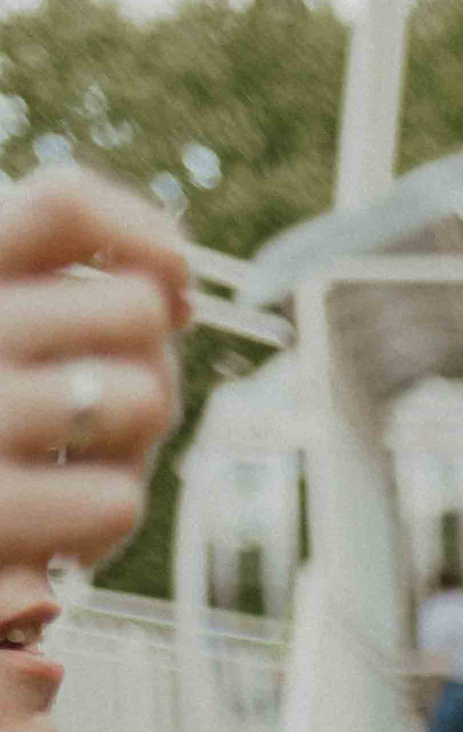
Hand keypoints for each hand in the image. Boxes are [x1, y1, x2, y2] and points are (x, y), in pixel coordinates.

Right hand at [0, 172, 188, 572]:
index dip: (145, 236)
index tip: (173, 285)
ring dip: (131, 444)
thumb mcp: (4, 327)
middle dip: (148, 362)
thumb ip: (65, 289)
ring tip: (73, 464)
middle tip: (101, 406)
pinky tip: (55, 528)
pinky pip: (118, 500)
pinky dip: (102, 521)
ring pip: (144, 401)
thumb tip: (177, 294)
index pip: (66, 203)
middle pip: (138, 309)